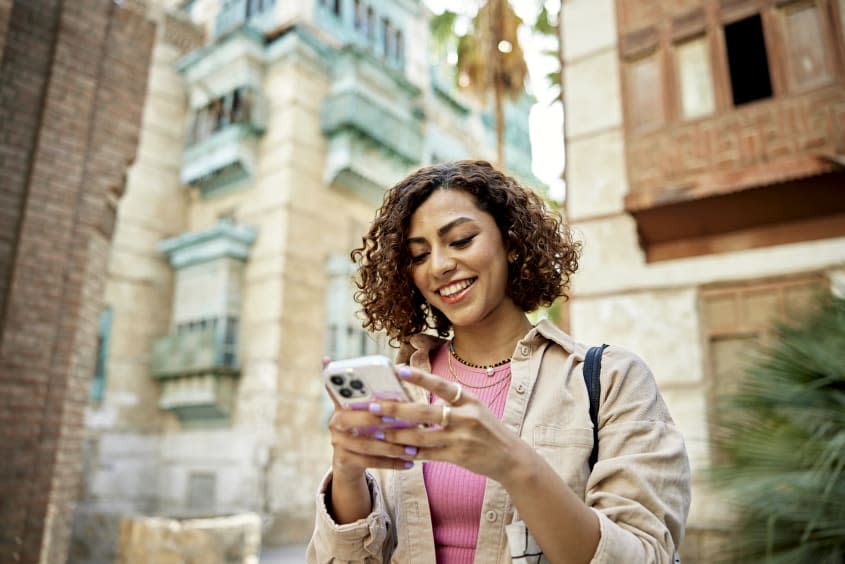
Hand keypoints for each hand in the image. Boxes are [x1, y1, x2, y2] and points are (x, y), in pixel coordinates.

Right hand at [327, 404, 418, 482]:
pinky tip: (407, 463)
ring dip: (390, 447)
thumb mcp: (372, 414)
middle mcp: (335, 422)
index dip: (359, 395)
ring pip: (364, 445)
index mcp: (342, 404)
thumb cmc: (369, 428)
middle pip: (349, 419)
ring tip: (411, 449)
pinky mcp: (344, 460)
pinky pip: (369, 462)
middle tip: (395, 420)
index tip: (379, 397)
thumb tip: (404, 399)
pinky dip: (391, 462)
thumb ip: (382, 406)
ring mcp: (338, 442)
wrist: (351, 460)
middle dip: (373, 419)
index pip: (344, 393)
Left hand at [372, 366, 525, 482]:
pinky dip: (411, 452)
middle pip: (425, 412)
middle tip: (373, 407)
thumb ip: (451, 402)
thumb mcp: (475, 408)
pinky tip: (395, 450)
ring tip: (378, 431)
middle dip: (397, 409)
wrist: (511, 457)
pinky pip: (428, 455)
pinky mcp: (458, 456)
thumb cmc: (487, 429)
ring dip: (397, 434)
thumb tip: (419, 398)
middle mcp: (466, 417)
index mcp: (469, 400)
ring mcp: (462, 438)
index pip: (442, 385)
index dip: (420, 378)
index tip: (399, 371)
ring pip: (422, 436)